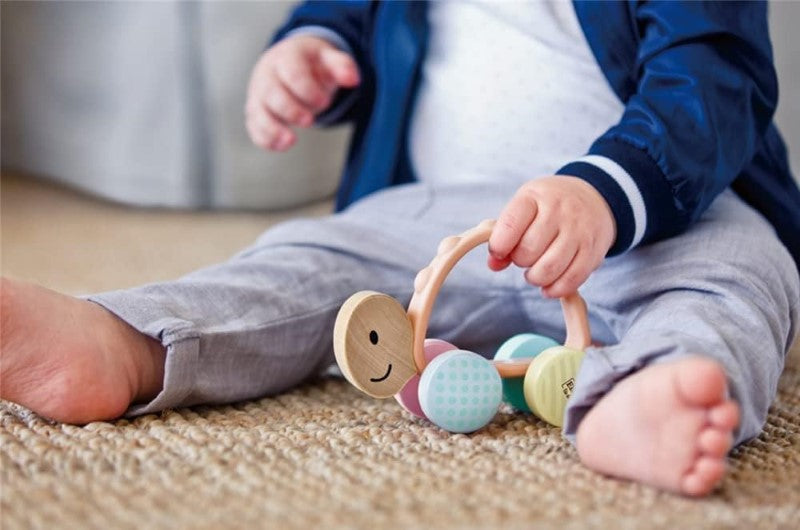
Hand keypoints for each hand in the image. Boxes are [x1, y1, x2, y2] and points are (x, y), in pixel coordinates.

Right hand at [245, 35, 359, 150]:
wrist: (287, 63)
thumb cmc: (311, 64)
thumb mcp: (329, 59)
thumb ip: (342, 66)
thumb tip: (353, 79)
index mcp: (287, 57)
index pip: (291, 72)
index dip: (307, 89)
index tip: (324, 101)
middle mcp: (267, 75)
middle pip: (271, 92)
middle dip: (290, 109)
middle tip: (309, 121)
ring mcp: (259, 94)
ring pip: (257, 111)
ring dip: (272, 128)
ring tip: (291, 141)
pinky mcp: (256, 111)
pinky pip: (254, 126)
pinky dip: (264, 138)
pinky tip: (281, 146)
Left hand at [488, 176, 615, 297]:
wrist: (593, 200)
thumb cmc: (548, 207)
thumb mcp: (523, 209)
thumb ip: (504, 235)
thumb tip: (494, 265)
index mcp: (534, 197)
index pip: (510, 225)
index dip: (499, 245)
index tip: (498, 251)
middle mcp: (559, 211)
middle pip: (529, 250)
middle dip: (519, 261)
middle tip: (523, 258)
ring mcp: (579, 231)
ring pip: (550, 268)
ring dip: (535, 278)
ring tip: (535, 272)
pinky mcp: (593, 251)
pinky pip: (572, 279)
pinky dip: (555, 289)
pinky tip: (548, 285)